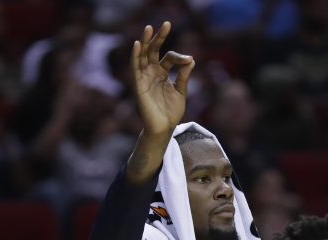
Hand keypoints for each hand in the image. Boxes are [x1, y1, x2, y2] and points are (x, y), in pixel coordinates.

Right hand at [131, 22, 194, 137]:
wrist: (164, 128)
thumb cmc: (171, 112)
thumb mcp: (181, 91)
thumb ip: (184, 76)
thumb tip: (191, 59)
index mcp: (163, 74)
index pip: (169, 58)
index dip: (179, 57)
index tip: (189, 59)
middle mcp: (152, 73)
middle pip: (154, 51)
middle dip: (159, 37)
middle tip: (167, 24)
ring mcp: (145, 78)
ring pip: (143, 56)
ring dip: (146, 41)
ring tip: (149, 28)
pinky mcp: (139, 85)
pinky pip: (136, 68)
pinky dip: (136, 56)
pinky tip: (139, 44)